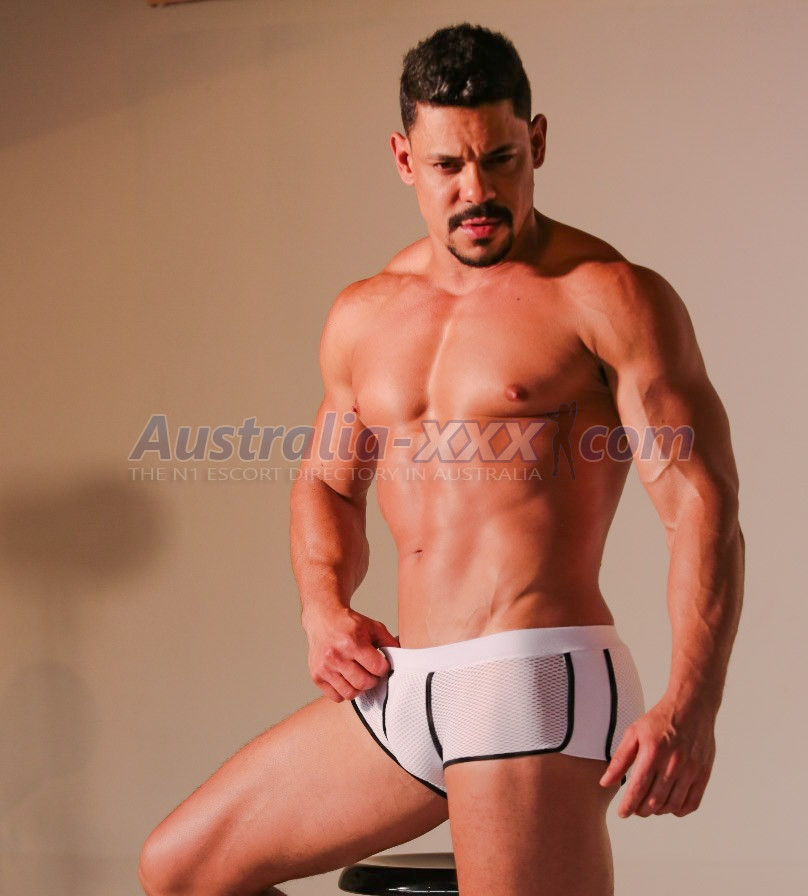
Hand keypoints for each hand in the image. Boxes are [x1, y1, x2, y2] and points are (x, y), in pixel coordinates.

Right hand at [302, 606, 399, 701]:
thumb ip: (389, 642)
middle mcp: (336, 656)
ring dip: (359, 688)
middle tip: (371, 672)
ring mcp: (324, 667)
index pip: (378, 668)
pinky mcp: (316, 675)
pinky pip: (336, 696)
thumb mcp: (373, 627)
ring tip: (359, 676)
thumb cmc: (349, 624)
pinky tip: (346, 679)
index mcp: (352, 642)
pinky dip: (344, 692)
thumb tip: (403, 659)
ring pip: (350, 693)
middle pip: (364, 683)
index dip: (384, 668)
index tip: (381, 664)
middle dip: (373, 680)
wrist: (323, 618)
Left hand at [598, 696, 716, 817]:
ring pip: (672, 805)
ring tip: (649, 806)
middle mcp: (672, 764)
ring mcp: (690, 770)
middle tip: (634, 809)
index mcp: (652, 752)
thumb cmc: (660, 720)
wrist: (691, 707)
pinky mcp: (703, 774)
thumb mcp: (633, 733)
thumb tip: (605, 782)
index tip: (622, 813)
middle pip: (655, 801)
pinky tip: (669, 805)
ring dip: (658, 811)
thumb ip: (619, 760)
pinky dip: (678, 810)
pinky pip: (691, 803)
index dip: (628, 805)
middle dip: (641, 810)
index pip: (638, 788)